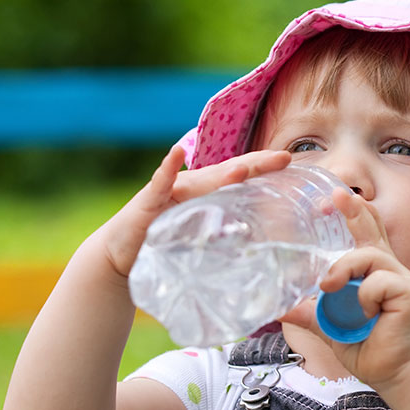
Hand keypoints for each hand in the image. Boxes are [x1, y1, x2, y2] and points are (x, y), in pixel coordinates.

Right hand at [99, 146, 291, 277]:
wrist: (120, 255)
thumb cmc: (161, 242)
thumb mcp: (197, 237)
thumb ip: (220, 232)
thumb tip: (248, 232)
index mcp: (205, 193)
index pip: (239, 176)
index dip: (262, 167)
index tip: (289, 162)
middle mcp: (190, 186)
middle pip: (227, 172)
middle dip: (255, 164)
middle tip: (283, 158)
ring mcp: (169, 190)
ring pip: (201, 180)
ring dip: (222, 174)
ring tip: (244, 169)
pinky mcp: (147, 202)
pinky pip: (159, 183)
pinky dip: (167, 168)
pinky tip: (176, 153)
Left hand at [281, 189, 409, 387]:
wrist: (395, 375)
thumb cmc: (368, 349)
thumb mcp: (332, 327)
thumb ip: (312, 313)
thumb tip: (280, 306)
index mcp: (374, 273)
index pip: (367, 233)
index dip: (355, 212)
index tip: (337, 195)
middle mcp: (390, 270)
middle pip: (374, 229)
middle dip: (355, 210)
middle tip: (336, 195)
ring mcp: (401, 279)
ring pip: (369, 255)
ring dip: (344, 269)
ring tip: (329, 288)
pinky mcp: (408, 292)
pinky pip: (378, 281)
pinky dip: (364, 297)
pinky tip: (367, 315)